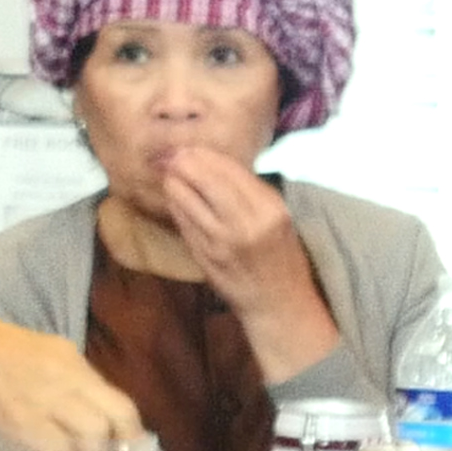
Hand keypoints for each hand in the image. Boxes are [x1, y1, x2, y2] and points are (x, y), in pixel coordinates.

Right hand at [0, 313, 144, 450]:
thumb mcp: (37, 354)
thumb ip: (62, 378)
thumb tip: (78, 408)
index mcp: (71, 360)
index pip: (121, 400)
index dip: (128, 430)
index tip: (122, 447)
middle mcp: (70, 380)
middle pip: (119, 418)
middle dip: (117, 446)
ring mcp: (50, 401)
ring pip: (94, 438)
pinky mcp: (27, 422)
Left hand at [149, 151, 342, 376]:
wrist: (278, 302)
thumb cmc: (282, 256)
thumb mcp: (279, 217)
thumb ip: (251, 191)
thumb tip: (215, 163)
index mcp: (269, 209)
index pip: (230, 170)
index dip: (205, 156)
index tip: (191, 148)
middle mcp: (245, 223)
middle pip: (205, 180)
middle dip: (184, 164)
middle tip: (173, 156)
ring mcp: (221, 242)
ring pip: (187, 200)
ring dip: (173, 183)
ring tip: (169, 173)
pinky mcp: (205, 258)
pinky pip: (183, 223)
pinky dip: (175, 206)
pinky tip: (173, 197)